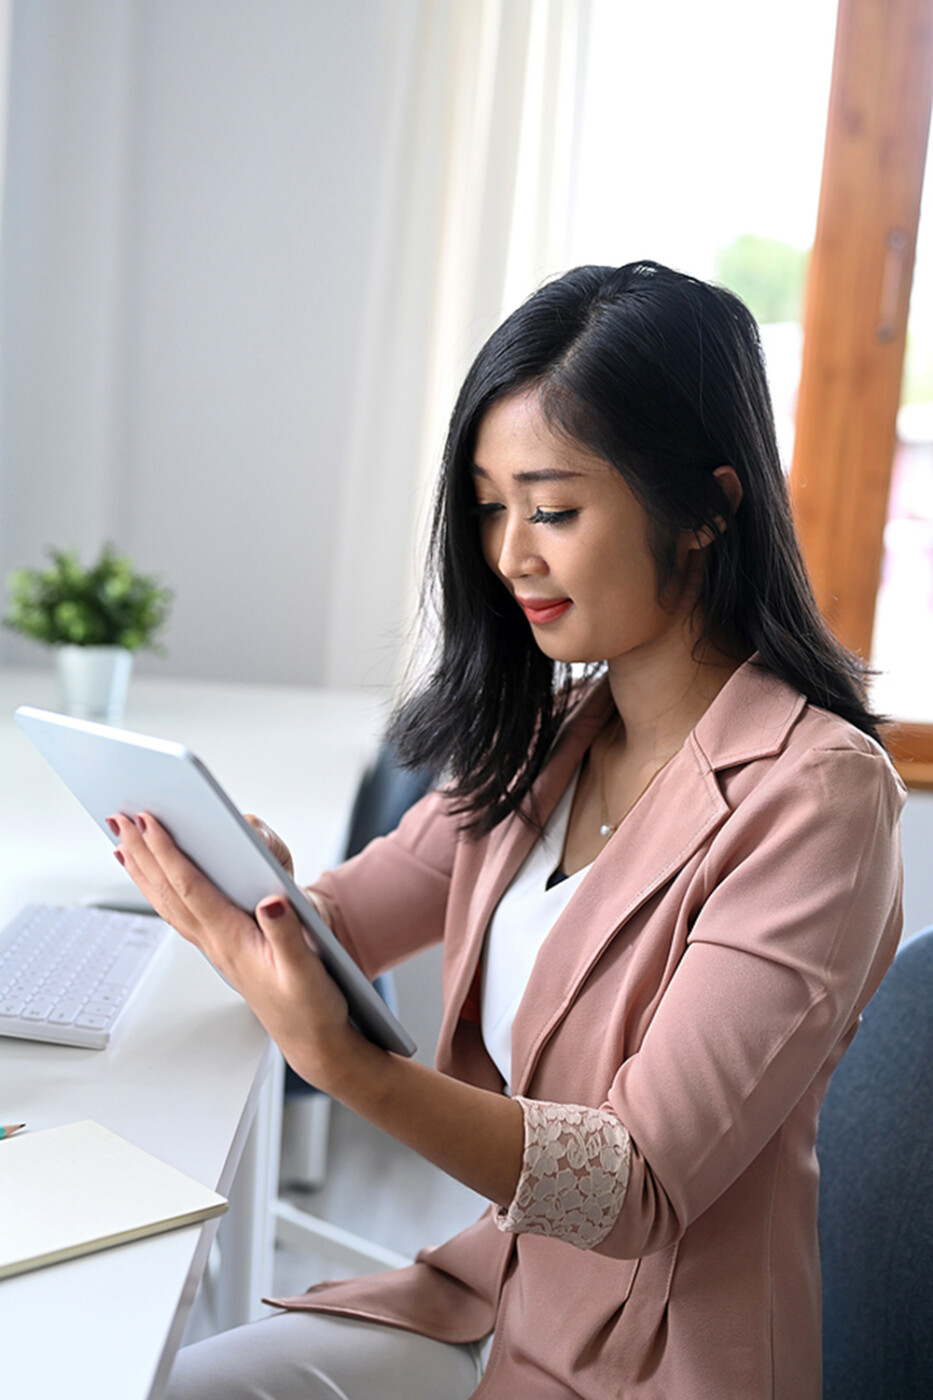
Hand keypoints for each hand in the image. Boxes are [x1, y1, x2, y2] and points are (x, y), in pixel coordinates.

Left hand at [109, 811, 354, 1086]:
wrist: (311, 1039)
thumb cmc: (310, 1007)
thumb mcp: (308, 971)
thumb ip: (288, 935)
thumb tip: (271, 901)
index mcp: (232, 940)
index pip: (190, 888)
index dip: (168, 853)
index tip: (149, 822)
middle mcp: (215, 941)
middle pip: (168, 891)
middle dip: (142, 852)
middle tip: (119, 819)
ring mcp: (214, 945)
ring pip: (167, 902)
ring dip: (142, 870)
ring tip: (122, 841)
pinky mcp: (222, 946)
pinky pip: (179, 912)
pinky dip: (160, 889)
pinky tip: (154, 877)